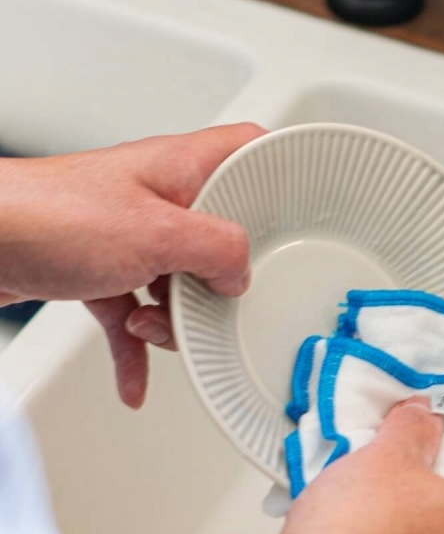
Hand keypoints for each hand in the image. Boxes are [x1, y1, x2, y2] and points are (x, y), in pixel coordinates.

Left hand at [0, 123, 265, 406]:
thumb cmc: (45, 215)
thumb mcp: (156, 234)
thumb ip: (217, 250)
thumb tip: (243, 272)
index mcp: (181, 168)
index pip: (250, 152)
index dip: (282, 174)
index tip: (309, 208)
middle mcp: (159, 196)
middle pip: (221, 235)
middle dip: (221, 280)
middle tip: (221, 300)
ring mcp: (129, 232)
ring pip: (180, 280)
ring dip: (172, 320)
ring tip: (151, 329)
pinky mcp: (100, 266)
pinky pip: (136, 309)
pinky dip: (136, 346)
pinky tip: (136, 381)